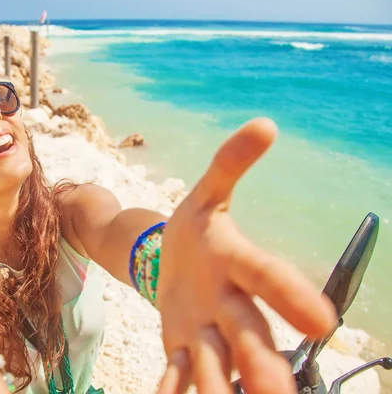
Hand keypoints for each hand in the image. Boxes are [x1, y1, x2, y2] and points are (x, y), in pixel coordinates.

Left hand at [156, 118, 335, 393]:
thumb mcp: (206, 193)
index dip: (292, 294)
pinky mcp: (180, 347)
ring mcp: (205, 330)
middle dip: (264, 364)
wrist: (169, 259)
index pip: (268, 276)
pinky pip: (177, 373)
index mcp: (238, 263)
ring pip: (218, 363)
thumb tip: (265, 125)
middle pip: (251, 334)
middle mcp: (229, 304)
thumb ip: (230, 163)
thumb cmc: (197, 230)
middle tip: (278, 389)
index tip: (323, 320)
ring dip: (221, 386)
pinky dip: (173, 388)